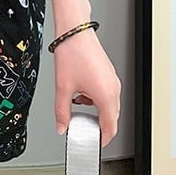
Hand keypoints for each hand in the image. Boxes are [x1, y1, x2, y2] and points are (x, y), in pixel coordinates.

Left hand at [52, 28, 120, 146]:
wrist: (74, 31)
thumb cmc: (72, 53)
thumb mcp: (63, 87)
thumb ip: (62, 111)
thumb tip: (61, 126)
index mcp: (106, 96)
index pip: (111, 127)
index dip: (102, 139)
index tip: (94, 143)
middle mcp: (114, 88)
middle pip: (111, 117)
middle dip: (97, 123)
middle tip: (82, 125)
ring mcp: (112, 79)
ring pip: (108, 103)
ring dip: (95, 108)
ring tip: (76, 102)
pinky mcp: (108, 72)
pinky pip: (106, 92)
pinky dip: (95, 96)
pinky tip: (79, 90)